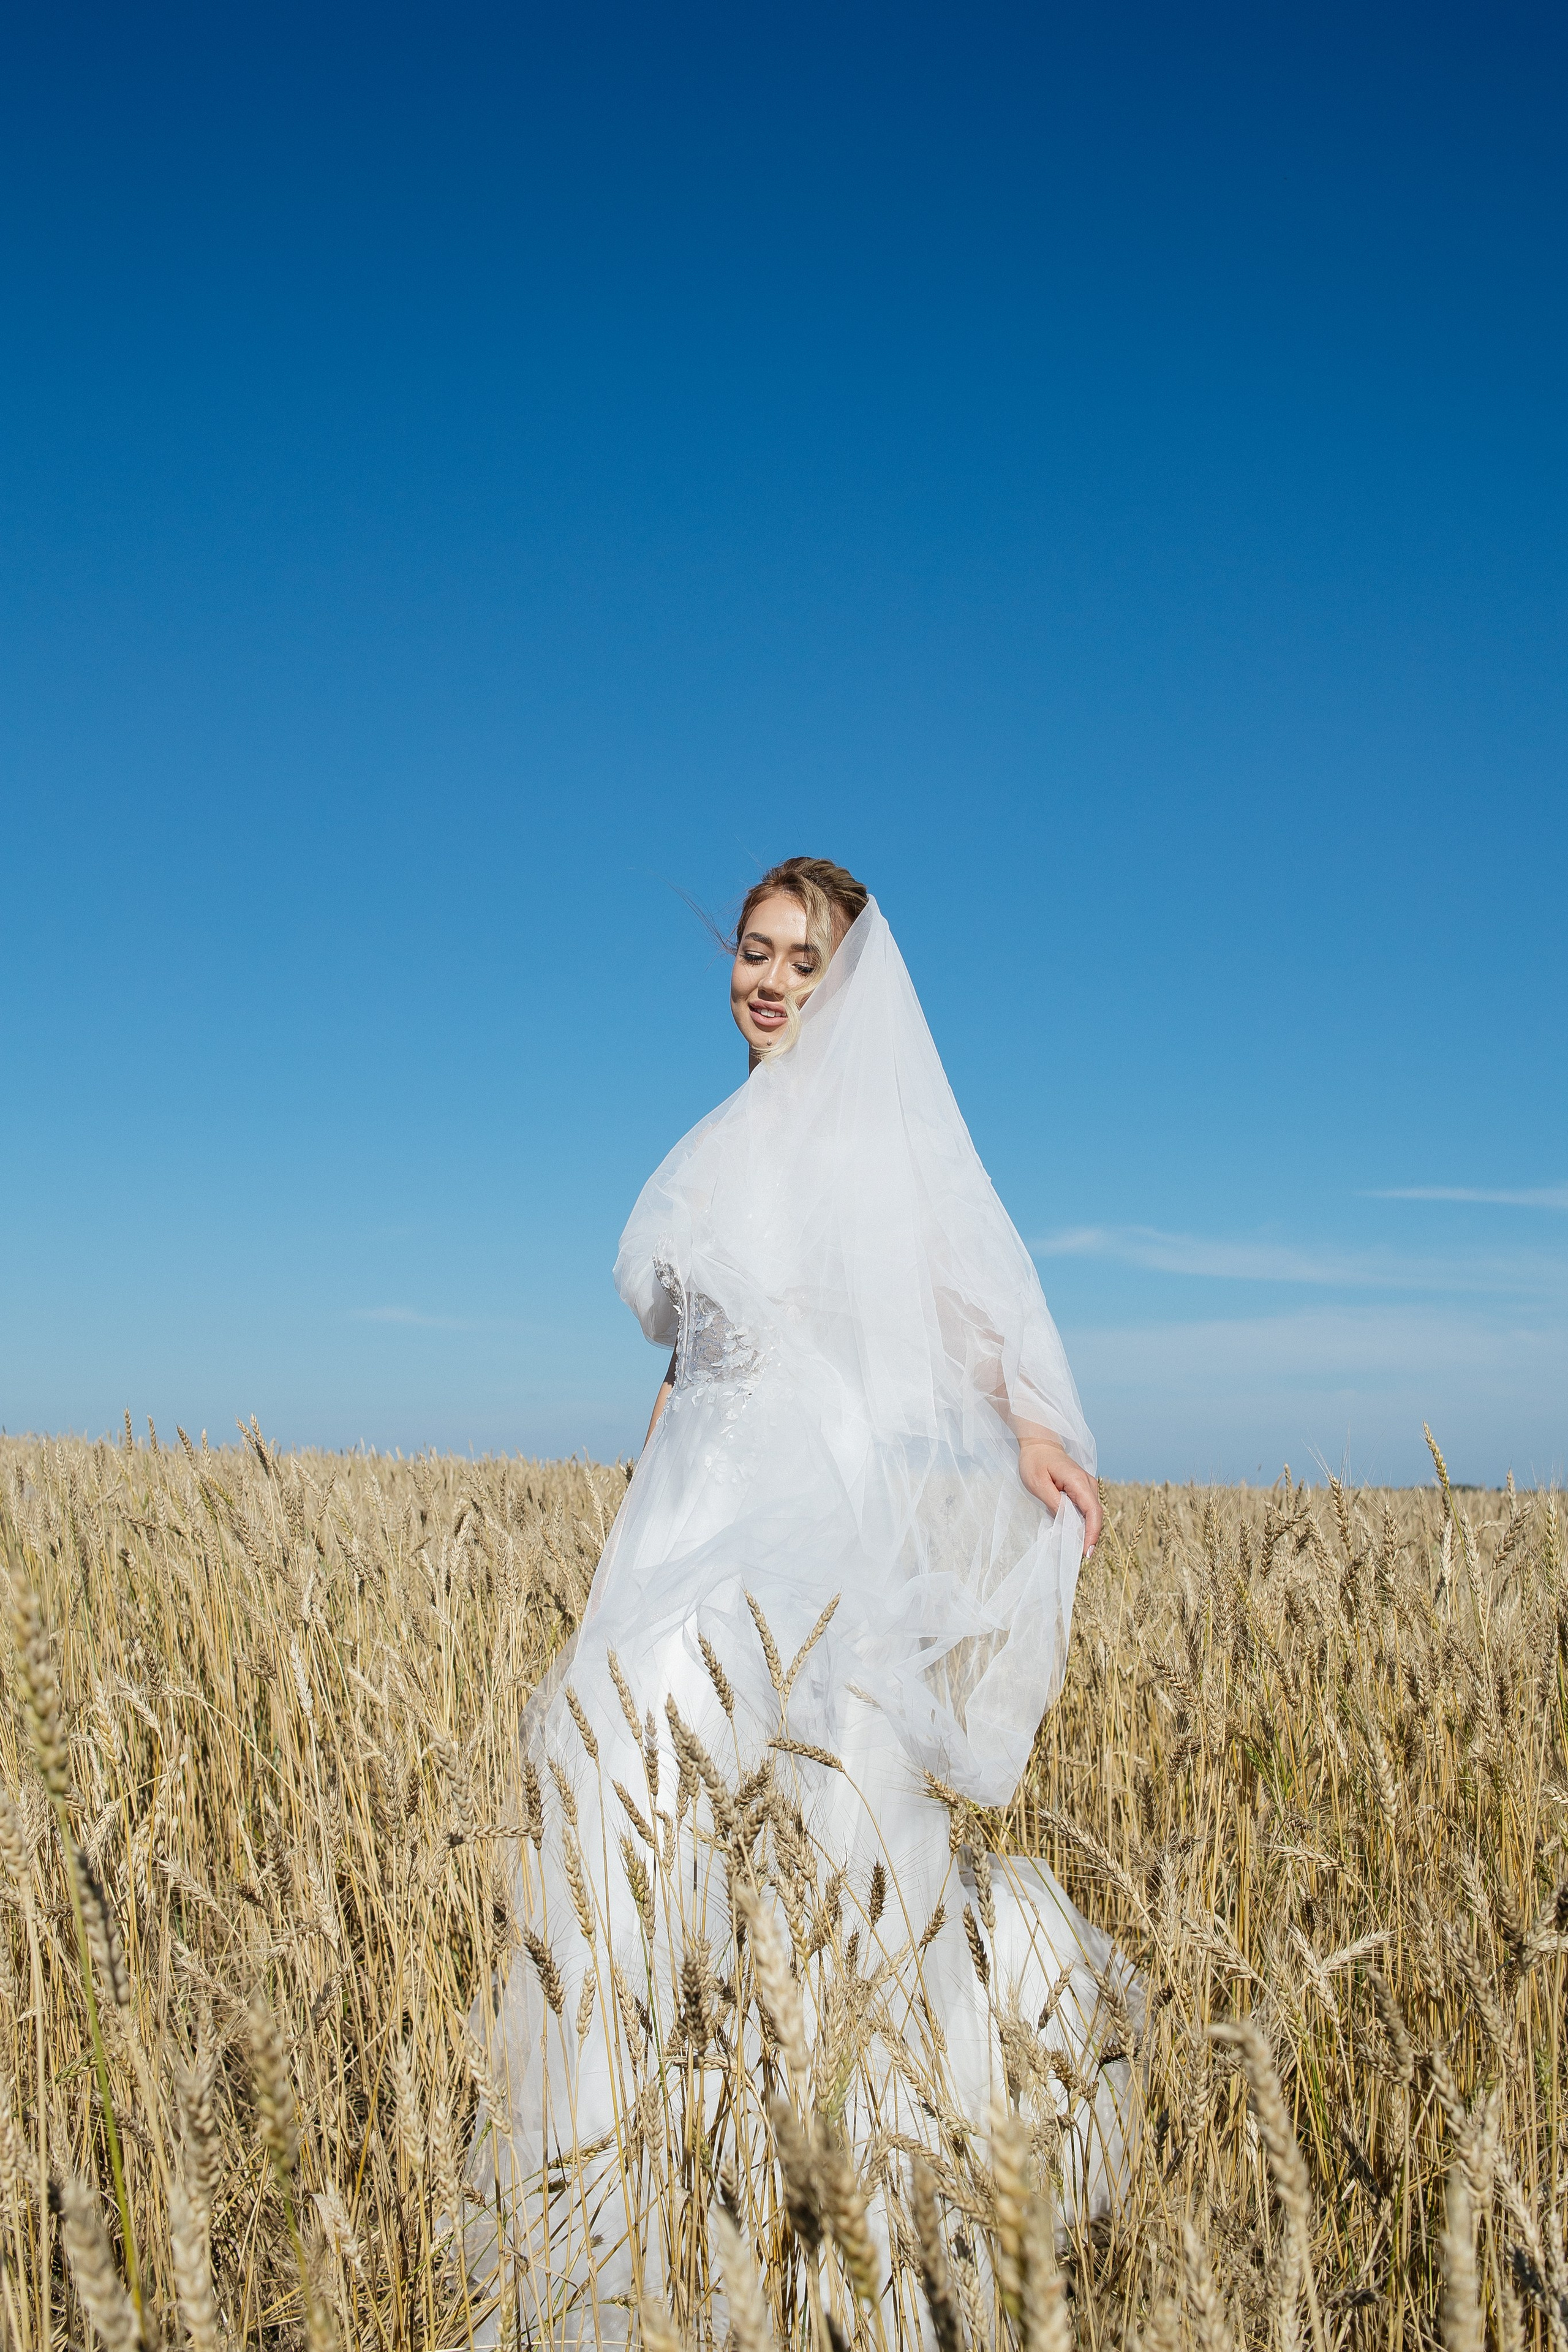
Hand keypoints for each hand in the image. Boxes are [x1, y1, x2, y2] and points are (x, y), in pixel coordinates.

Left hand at [1017, 1435, 1102, 1555]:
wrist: (1039, 1444)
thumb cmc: (1035, 1462)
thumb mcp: (1038, 1484)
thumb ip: (1054, 1503)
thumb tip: (1067, 1522)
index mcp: (1078, 1481)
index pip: (1092, 1511)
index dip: (1091, 1533)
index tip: (1086, 1551)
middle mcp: (1088, 1484)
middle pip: (1096, 1515)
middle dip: (1090, 1537)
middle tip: (1080, 1557)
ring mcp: (1087, 1486)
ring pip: (1092, 1514)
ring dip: (1087, 1531)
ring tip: (1077, 1550)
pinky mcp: (1082, 1489)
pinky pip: (1086, 1510)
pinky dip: (1083, 1523)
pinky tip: (1074, 1535)